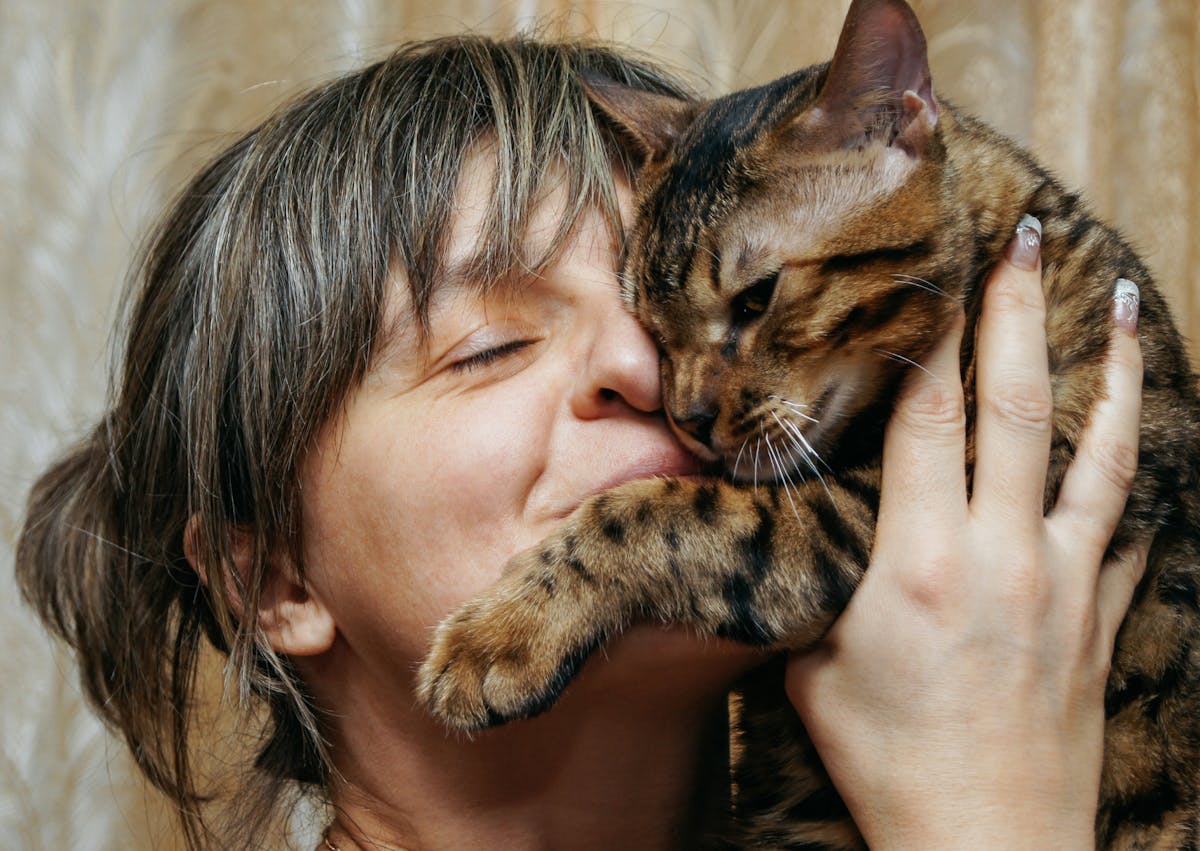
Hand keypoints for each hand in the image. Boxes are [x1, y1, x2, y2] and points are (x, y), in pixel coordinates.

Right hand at [784, 219, 1147, 849]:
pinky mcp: (1102, 620)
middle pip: (1015, 408)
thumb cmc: (886, 763)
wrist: (987, 847)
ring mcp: (1066, 585)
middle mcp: (1001, 557)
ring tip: (1118, 303)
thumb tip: (805, 528)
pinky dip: (1135, 477)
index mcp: (917, 564)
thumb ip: (819, 584)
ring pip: (1101, 454)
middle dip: (1018, 314)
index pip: (928, 419)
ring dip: (1109, 372)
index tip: (938, 271)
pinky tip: (1142, 443)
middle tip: (1028, 241)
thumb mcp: (814, 667)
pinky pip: (1127, 529)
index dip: (932, 335)